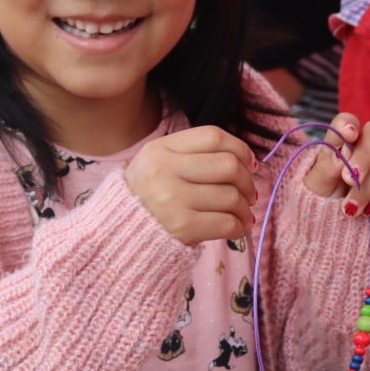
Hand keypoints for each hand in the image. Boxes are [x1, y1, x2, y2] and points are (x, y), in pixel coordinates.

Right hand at [126, 126, 255, 245]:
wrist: (120, 234)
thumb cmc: (148, 196)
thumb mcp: (159, 163)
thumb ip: (196, 155)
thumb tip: (248, 163)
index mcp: (160, 149)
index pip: (213, 137)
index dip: (240, 149)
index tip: (249, 163)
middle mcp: (164, 171)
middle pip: (228, 165)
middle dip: (247, 181)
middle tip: (249, 193)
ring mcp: (172, 200)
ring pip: (231, 196)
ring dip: (244, 207)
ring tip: (242, 213)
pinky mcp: (181, 228)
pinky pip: (226, 223)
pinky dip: (239, 226)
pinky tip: (236, 227)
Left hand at [299, 113, 369, 217]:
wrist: (339, 233)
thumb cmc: (324, 201)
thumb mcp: (315, 188)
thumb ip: (325, 169)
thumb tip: (340, 157)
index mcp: (343, 142)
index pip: (347, 121)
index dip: (348, 124)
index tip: (348, 135)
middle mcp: (368, 148)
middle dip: (364, 154)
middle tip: (349, 179)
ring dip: (367, 187)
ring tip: (350, 210)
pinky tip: (369, 212)